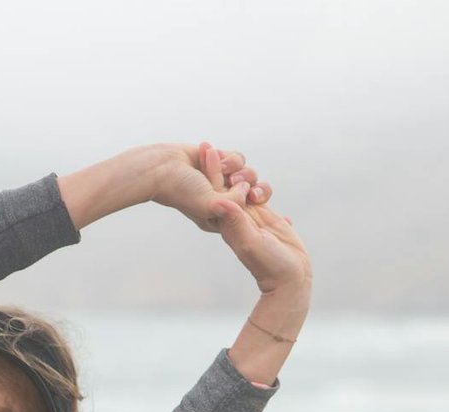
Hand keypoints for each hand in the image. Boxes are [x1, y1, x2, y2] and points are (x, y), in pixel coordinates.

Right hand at [150, 141, 272, 232]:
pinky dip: (228, 157)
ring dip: (237, 169)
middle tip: (255, 192)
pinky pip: (238, 159)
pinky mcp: (219, 162)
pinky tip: (211, 154)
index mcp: (222, 218)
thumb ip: (232, 204)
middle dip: (258, 191)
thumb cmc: (181, 190)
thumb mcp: (210, 204)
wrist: (160, 168)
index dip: (270, 218)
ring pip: (248, 174)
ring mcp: (222, 180)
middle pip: (256, 195)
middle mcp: (224, 200)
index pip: (253, 219)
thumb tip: (247, 193)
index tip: (287, 221)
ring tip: (222, 167)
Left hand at [202, 147, 312, 294]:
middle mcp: (236, 219)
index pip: (216, 192)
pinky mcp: (267, 219)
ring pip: (243, 189)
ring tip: (237, 164)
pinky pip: (259, 197)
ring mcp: (251, 218)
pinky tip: (252, 180)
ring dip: (241, 175)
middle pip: (226, 188)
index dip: (210, 171)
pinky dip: (258, 187)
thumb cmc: (268, 264)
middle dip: (220, 167)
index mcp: (228, 223)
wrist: (287, 280)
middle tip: (211, 147)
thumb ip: (235, 222)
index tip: (205, 150)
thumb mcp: (250, 242)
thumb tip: (218, 203)